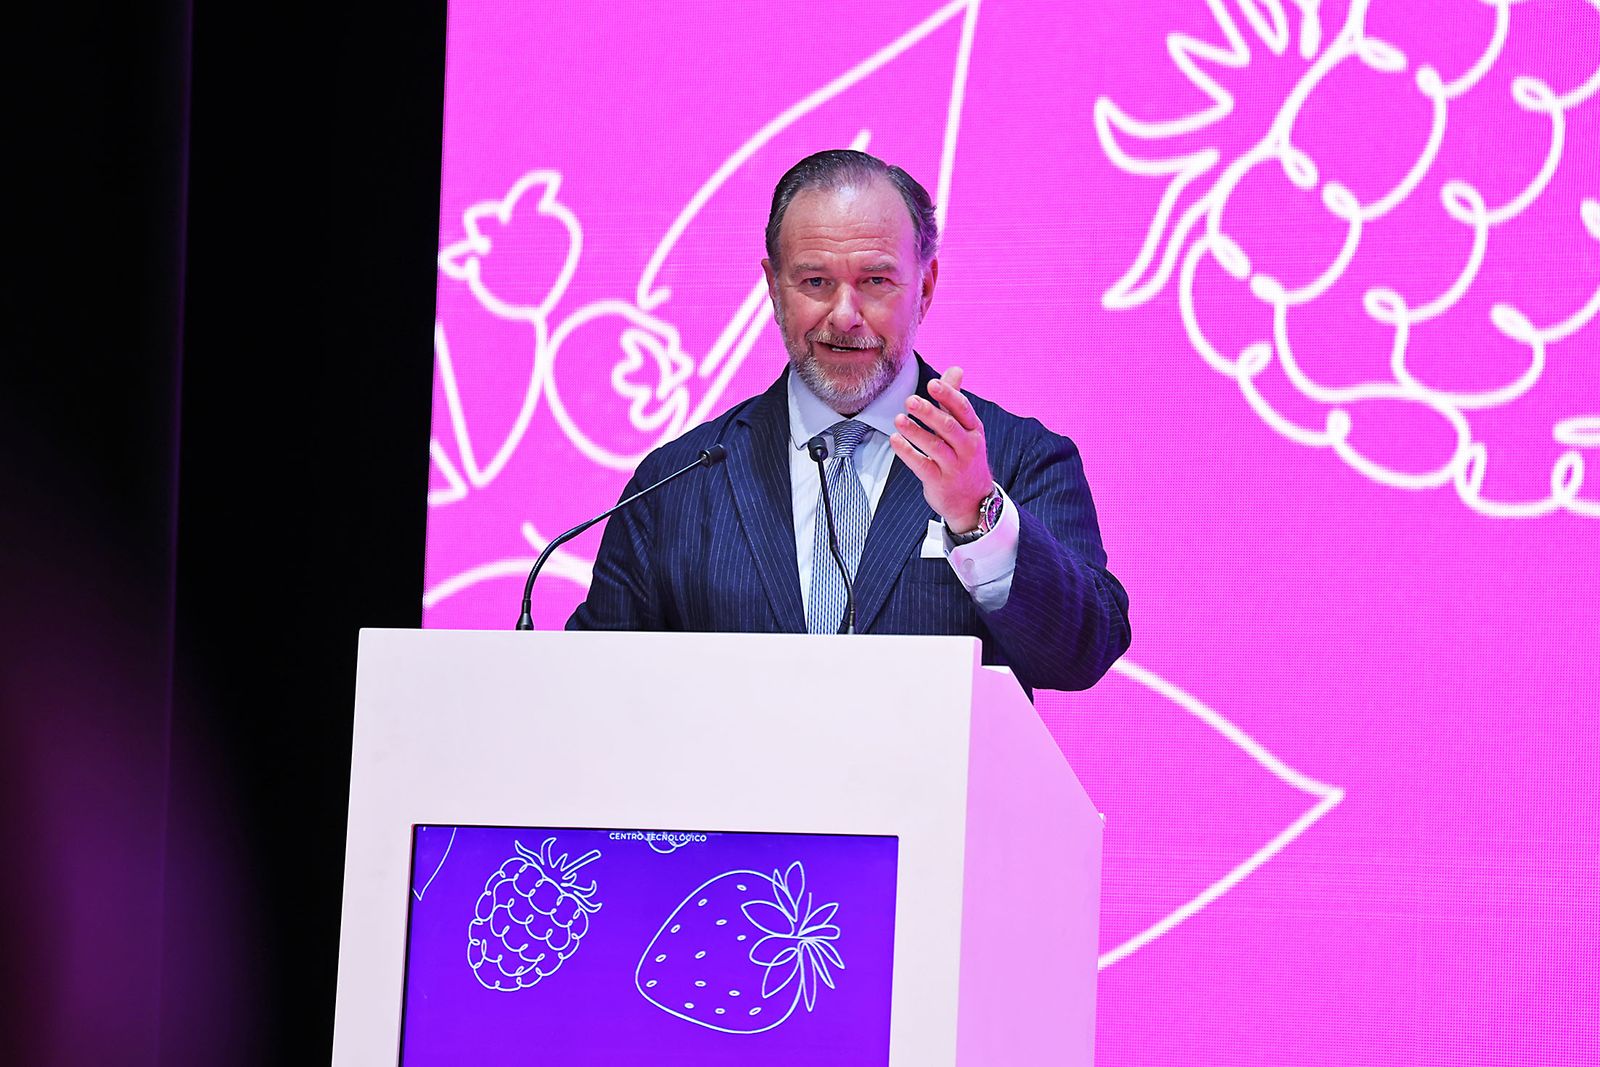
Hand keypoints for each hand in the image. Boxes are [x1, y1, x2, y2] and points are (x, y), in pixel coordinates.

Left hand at [889, 366, 992, 532]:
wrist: (974, 501)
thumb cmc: (965, 457)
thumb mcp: (966, 429)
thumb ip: (954, 400)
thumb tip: (955, 369)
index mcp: (974, 430)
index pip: (962, 409)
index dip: (948, 395)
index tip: (931, 383)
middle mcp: (968, 448)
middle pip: (948, 427)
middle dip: (929, 412)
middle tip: (909, 400)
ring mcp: (954, 467)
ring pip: (934, 446)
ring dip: (915, 431)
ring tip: (898, 419)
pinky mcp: (939, 482)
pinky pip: (922, 465)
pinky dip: (907, 452)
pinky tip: (895, 440)